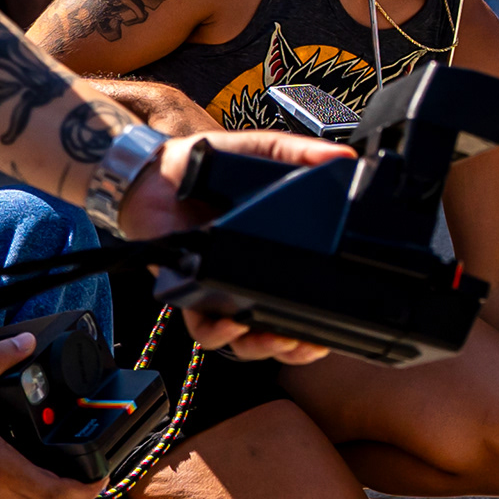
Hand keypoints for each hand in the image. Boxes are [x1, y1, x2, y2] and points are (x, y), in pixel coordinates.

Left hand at [121, 130, 348, 364]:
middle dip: (301, 346)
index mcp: (273, 253)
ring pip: (247, 341)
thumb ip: (299, 153)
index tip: (340, 324)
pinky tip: (234, 323)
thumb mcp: (261, 152)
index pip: (306, 299)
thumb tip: (343, 156)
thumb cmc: (207, 166)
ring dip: (267, 346)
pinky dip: (222, 333)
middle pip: (282, 332)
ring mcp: (220, 291)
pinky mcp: (189, 295)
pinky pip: (205, 329)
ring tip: (281, 337)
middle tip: (314, 340)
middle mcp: (249, 280)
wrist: (155, 172)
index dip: (324, 319)